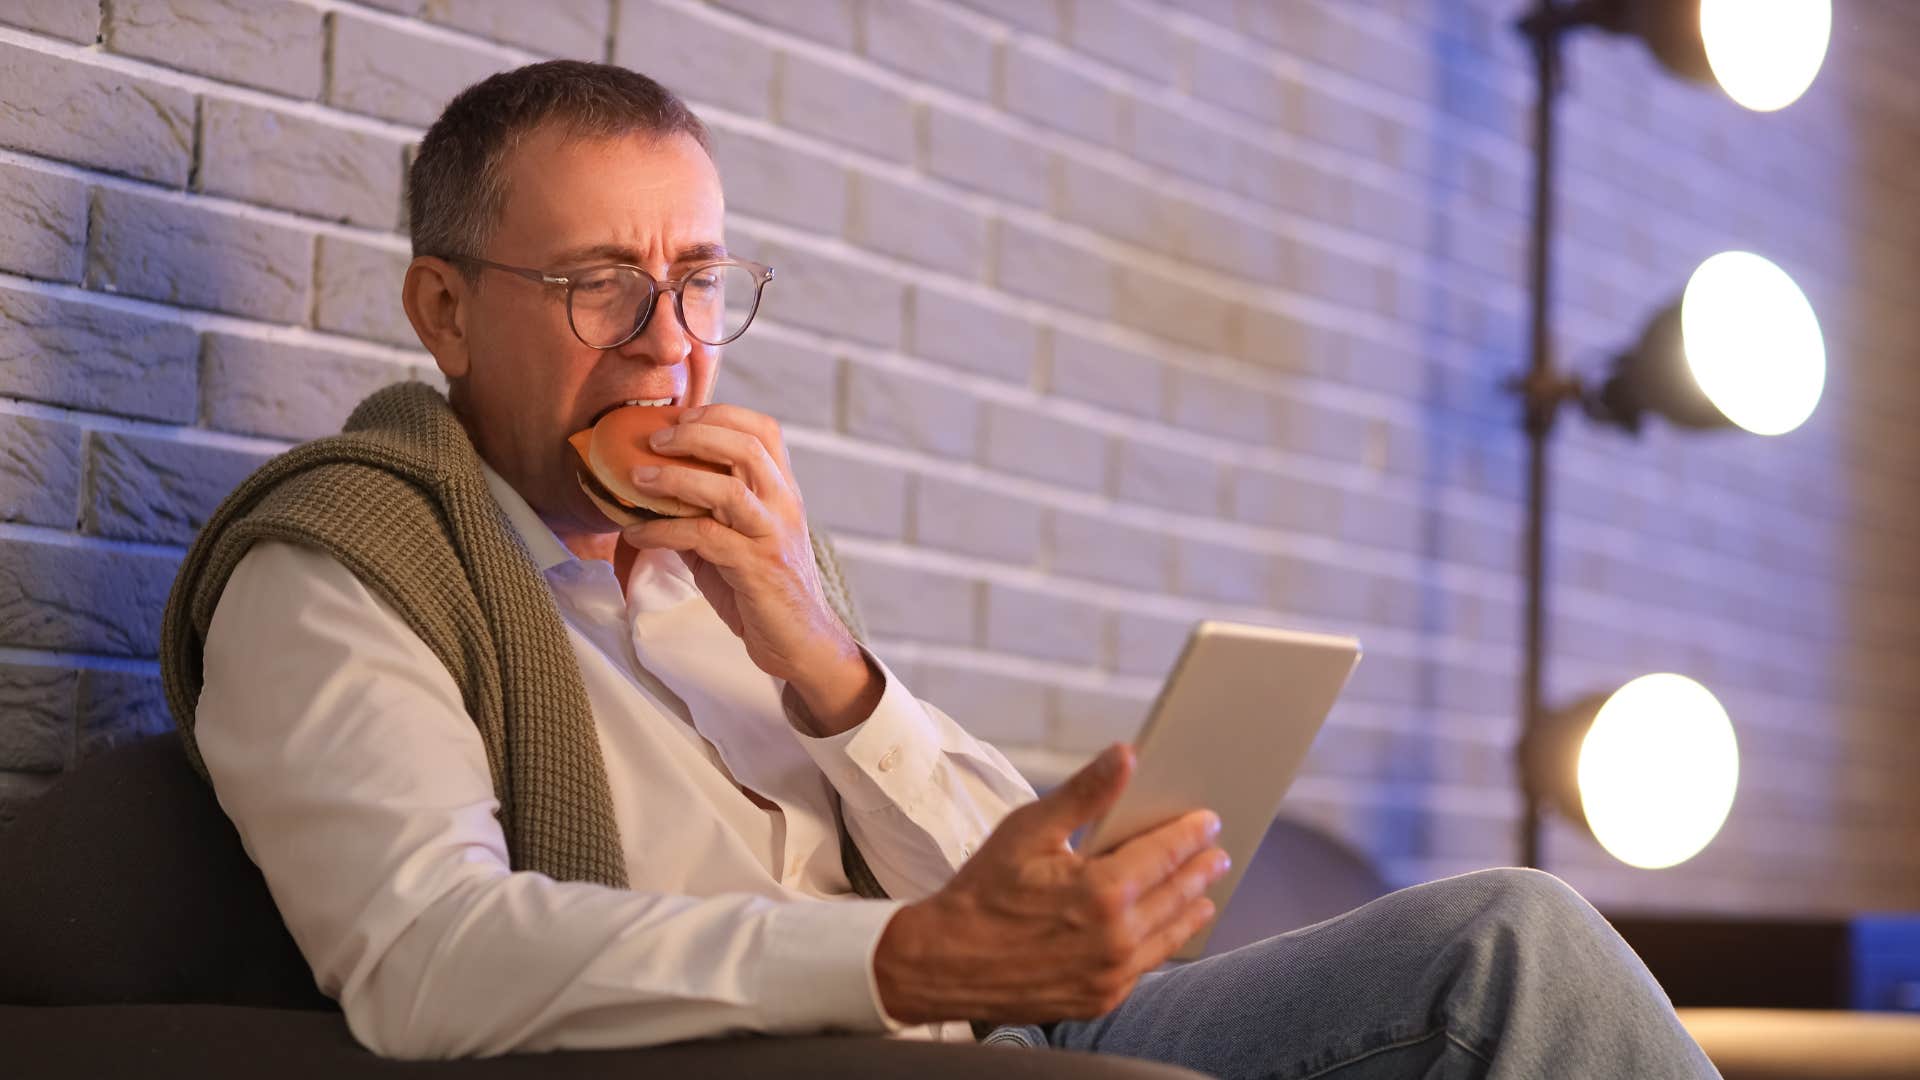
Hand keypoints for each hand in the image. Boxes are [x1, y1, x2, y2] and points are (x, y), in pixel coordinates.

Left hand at [618, 404, 860, 691]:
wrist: (801, 643)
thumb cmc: (764, 590)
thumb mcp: (734, 542)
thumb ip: (703, 514)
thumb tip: (649, 495)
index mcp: (782, 491)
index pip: (763, 430)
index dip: (720, 414)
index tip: (680, 417)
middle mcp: (784, 505)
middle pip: (747, 446)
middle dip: (695, 434)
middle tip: (654, 440)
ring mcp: (773, 535)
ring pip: (728, 488)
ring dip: (675, 478)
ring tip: (637, 479)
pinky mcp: (757, 567)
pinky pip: (704, 537)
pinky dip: (662, 530)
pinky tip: (636, 532)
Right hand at [872, 744, 1230, 1025]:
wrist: (944, 963)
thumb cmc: (983, 892)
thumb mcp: (1029, 830)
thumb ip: (1085, 793)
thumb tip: (1127, 754)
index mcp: (1103, 892)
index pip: (1167, 854)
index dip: (1191, 833)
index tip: (1208, 820)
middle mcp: (1116, 938)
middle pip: (1177, 895)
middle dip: (1200, 870)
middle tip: (1218, 854)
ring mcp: (1111, 975)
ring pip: (1169, 936)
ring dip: (1191, 909)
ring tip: (1205, 894)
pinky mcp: (1100, 999)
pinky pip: (1145, 967)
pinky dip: (1162, 944)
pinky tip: (1165, 931)